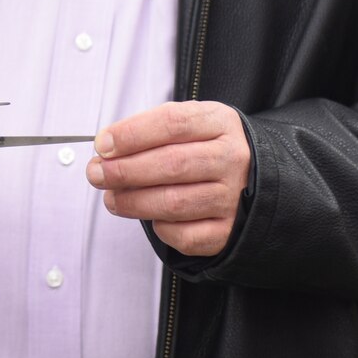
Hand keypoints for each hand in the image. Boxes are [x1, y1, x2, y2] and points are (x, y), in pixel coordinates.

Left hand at [87, 100, 250, 256]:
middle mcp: (233, 159)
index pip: (172, 123)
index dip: (132, 134)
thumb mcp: (191, 122)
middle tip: (96, 174)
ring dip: (132, 201)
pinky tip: (150, 217)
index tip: (102, 144)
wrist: (260, 178)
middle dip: (123, 170)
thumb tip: (108, 148)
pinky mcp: (230, 231)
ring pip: (174, 202)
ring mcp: (234, 197)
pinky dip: (160, 228)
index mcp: (220, 123)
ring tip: (111, 197)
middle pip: (171, 164)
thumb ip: (151, 129)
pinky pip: (186, 235)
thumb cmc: (210, 147)